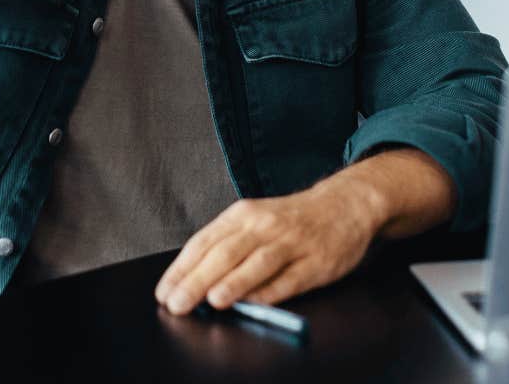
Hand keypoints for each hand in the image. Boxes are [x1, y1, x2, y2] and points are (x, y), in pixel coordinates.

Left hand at [154, 173, 386, 315]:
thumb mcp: (254, 220)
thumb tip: (193, 280)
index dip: (181, 268)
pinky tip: (254, 303)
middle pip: (226, 253)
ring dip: (234, 282)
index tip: (164, 291)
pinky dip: (271, 291)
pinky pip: (291, 279)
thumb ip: (227, 246)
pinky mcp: (316, 261)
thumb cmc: (291, 219)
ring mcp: (292, 242)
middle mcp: (264, 225)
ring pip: (258, 263)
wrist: (344, 204)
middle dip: (198, 280)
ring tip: (213, 300)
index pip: (204, 241)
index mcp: (242, 215)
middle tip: (178, 303)